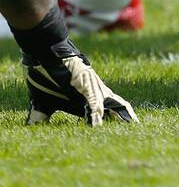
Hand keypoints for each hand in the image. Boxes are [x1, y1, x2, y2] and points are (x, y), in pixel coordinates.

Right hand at [23, 40, 138, 125]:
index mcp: (88, 97)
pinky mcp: (83, 80)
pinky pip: (91, 97)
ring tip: (127, 129)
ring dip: (115, 118)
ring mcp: (90, 85)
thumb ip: (41, 116)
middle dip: (126, 119)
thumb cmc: (45, 75)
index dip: (114, 123)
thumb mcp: (44, 101)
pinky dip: (94, 109)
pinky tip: (97, 119)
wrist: (44, 51)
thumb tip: (31, 128)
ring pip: (108, 103)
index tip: (122, 135)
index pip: (106, 113)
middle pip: (116, 106)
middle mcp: (93, 91)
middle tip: (138, 130)